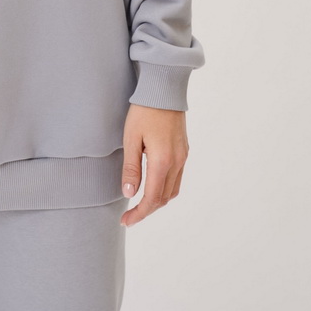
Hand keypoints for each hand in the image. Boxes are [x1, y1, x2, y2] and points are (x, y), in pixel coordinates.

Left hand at [119, 104, 188, 227]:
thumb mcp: (131, 139)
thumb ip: (131, 168)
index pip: (152, 198)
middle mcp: (177, 162)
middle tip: (128, 216)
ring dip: (157, 201)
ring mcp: (183, 157)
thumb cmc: (144, 111)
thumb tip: (129, 194)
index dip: (139, 213)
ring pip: (172, 191)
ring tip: (139, 204)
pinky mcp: (184, 151)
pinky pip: (176, 179)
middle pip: (163, 198)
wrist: (164, 89)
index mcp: (162, 161)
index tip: (125, 221)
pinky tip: (152, 186)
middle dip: (146, 210)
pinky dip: (164, 189)